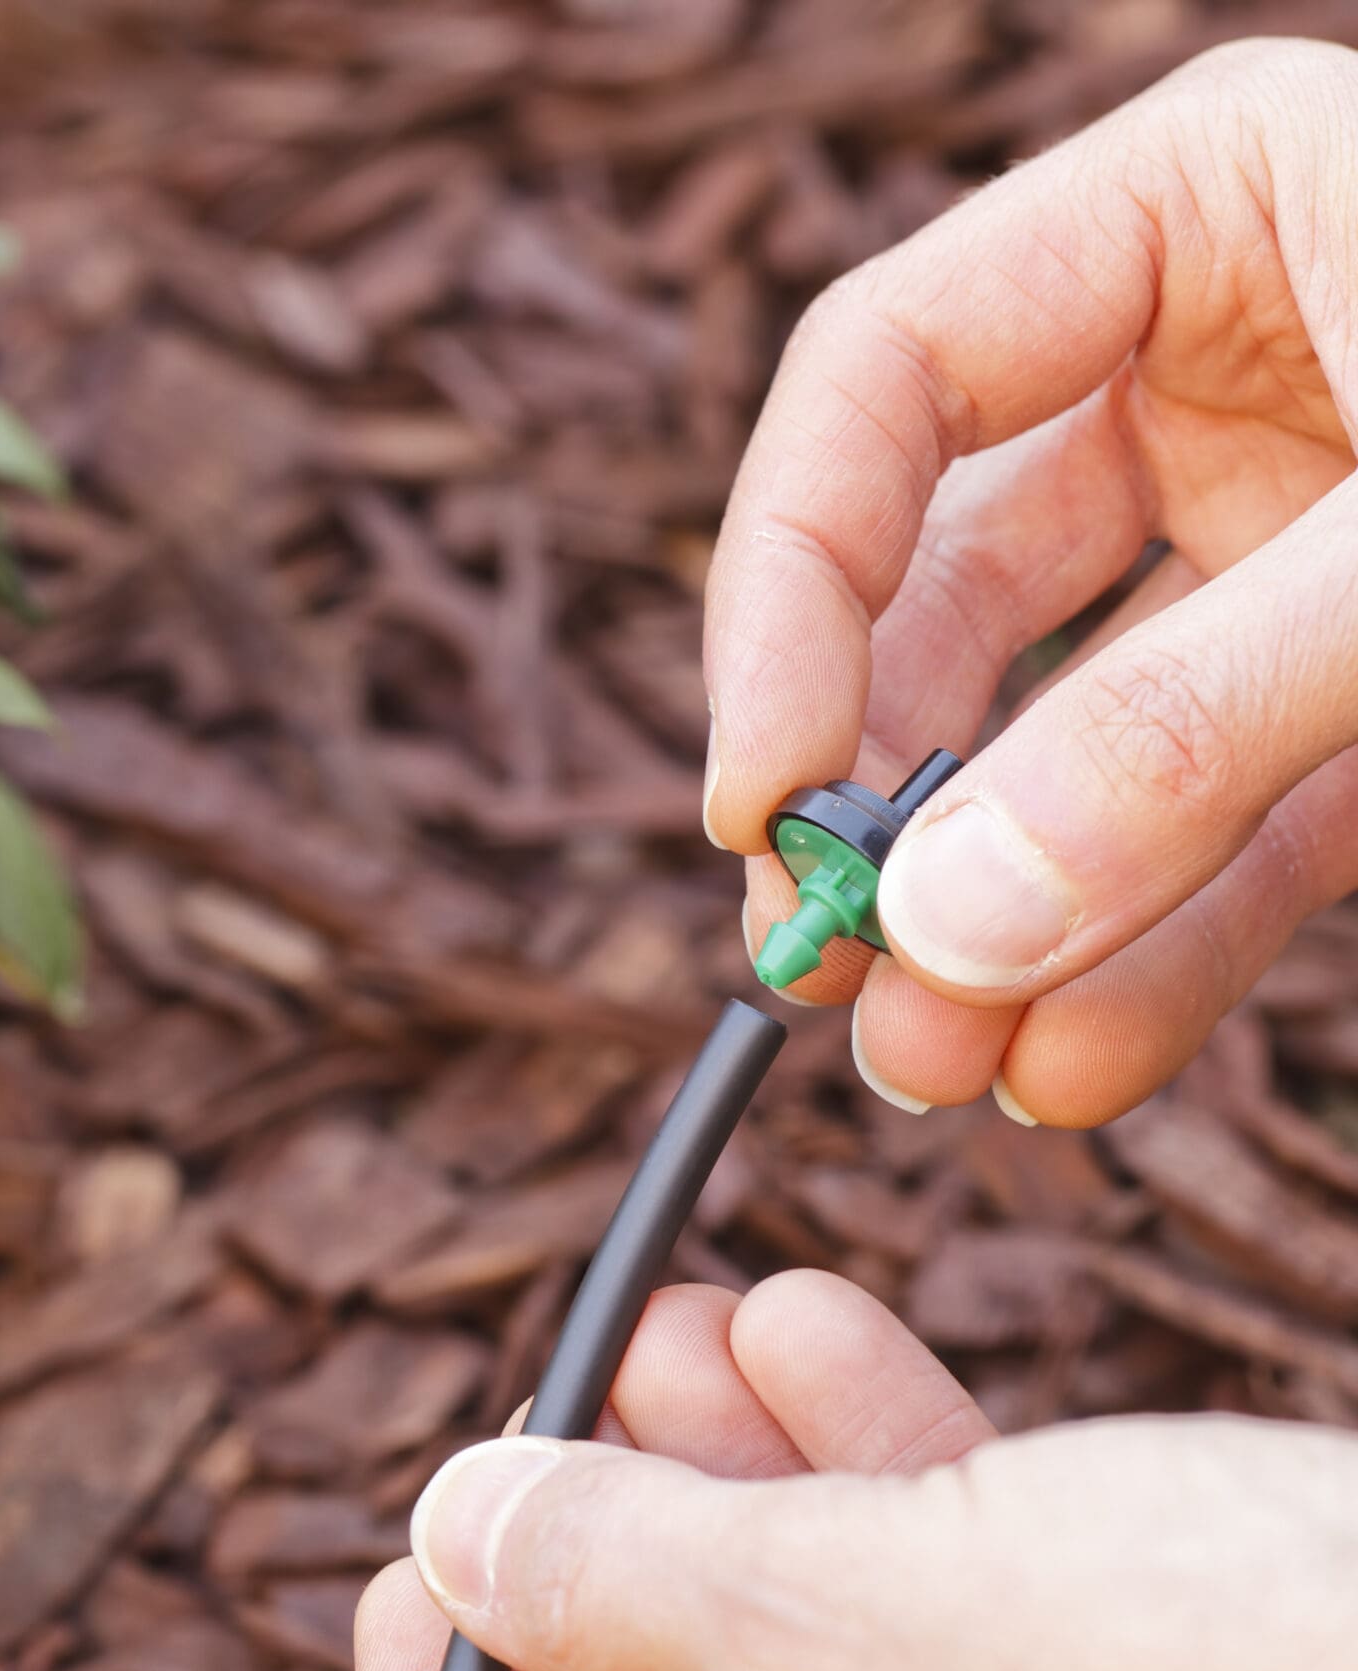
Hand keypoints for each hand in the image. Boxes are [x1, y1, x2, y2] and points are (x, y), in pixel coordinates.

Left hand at [355, 1270, 1357, 1670]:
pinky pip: (960, 1613)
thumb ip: (668, 1599)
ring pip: (820, 1645)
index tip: (433, 1563)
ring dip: (736, 1475)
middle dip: (616, 1545)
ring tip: (699, 1322)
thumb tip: (454, 1537)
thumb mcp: (925, 1637)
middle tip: (589, 1390)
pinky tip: (824, 1328)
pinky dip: (882, 1474)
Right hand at [702, 38, 1357, 1125]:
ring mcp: (1300, 528)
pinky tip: (1079, 1056)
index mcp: (1209, 212)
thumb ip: (1200, 722)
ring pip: (1077, 725)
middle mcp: (1222, 359)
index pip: (884, 380)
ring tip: (933, 1067)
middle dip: (899, 791)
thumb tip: (950, 929)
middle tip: (829, 966)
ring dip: (1004, 901)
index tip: (761, 793)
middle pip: (956, 578)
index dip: (791, 590)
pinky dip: (1153, 938)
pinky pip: (1221, 813)